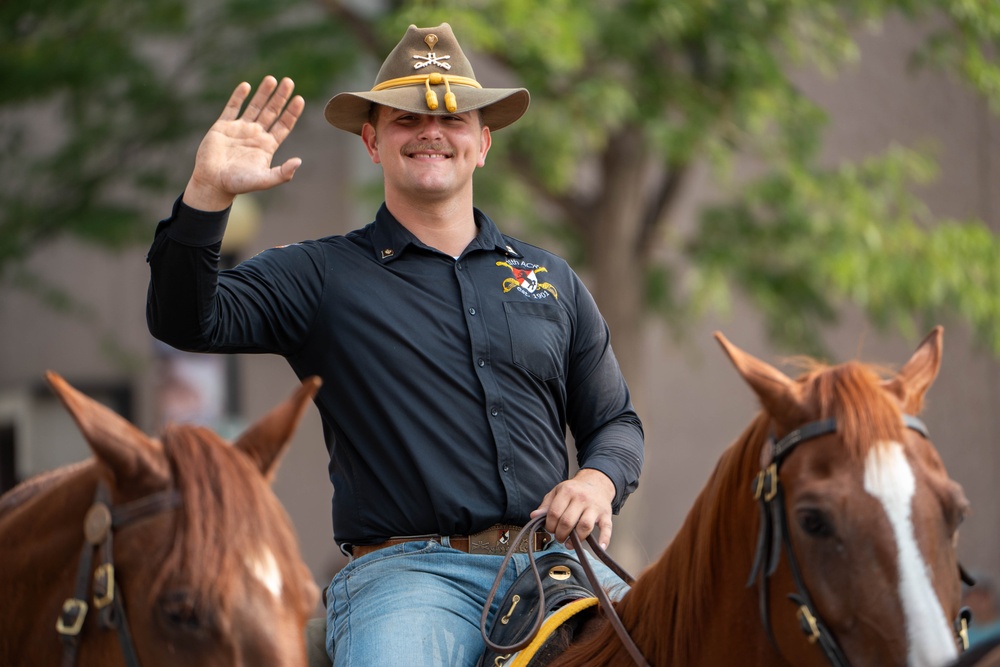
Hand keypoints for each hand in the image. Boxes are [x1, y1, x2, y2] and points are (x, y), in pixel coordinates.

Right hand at [183, 76, 304, 211]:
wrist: (212, 183)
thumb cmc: (238, 184)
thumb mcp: (263, 180)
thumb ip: (282, 173)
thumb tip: (299, 162)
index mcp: (267, 146)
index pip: (283, 125)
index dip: (291, 113)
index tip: (299, 99)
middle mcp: (255, 135)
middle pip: (271, 112)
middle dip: (280, 97)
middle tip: (289, 82)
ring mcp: (239, 129)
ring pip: (254, 107)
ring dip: (263, 93)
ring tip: (272, 79)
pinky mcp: (223, 126)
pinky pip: (232, 108)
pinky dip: (238, 97)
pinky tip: (246, 86)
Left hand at [530, 468, 616, 548]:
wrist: (597, 483)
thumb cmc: (574, 490)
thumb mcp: (557, 492)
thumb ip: (546, 505)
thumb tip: (534, 516)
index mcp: (567, 491)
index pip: (554, 513)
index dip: (549, 525)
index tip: (550, 529)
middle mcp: (582, 498)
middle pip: (567, 521)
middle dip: (560, 534)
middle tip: (559, 537)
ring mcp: (595, 506)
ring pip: (584, 526)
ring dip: (576, 540)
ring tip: (570, 544)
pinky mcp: (606, 514)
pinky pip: (607, 528)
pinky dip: (604, 539)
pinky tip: (600, 547)